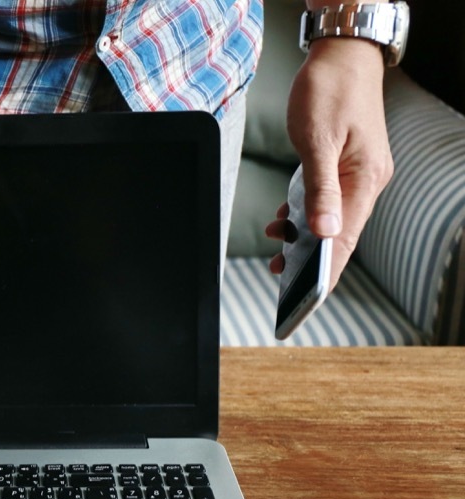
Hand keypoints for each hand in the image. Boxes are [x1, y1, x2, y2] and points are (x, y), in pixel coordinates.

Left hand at [269, 37, 393, 289]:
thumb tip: (323, 232)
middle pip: (338, 234)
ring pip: (328, 220)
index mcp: (365, 180)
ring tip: (276, 257)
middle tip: (280, 279)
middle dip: (311, 262)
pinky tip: (279, 223)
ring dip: (302, 240)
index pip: (345, 238)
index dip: (327, 272)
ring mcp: (354, 175)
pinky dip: (300, 215)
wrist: (341, 56)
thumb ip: (320, 188)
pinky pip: (322, 201)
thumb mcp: (318, 141)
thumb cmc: (330, 90)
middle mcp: (365, 182)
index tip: (308, 299)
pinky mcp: (340, 167)